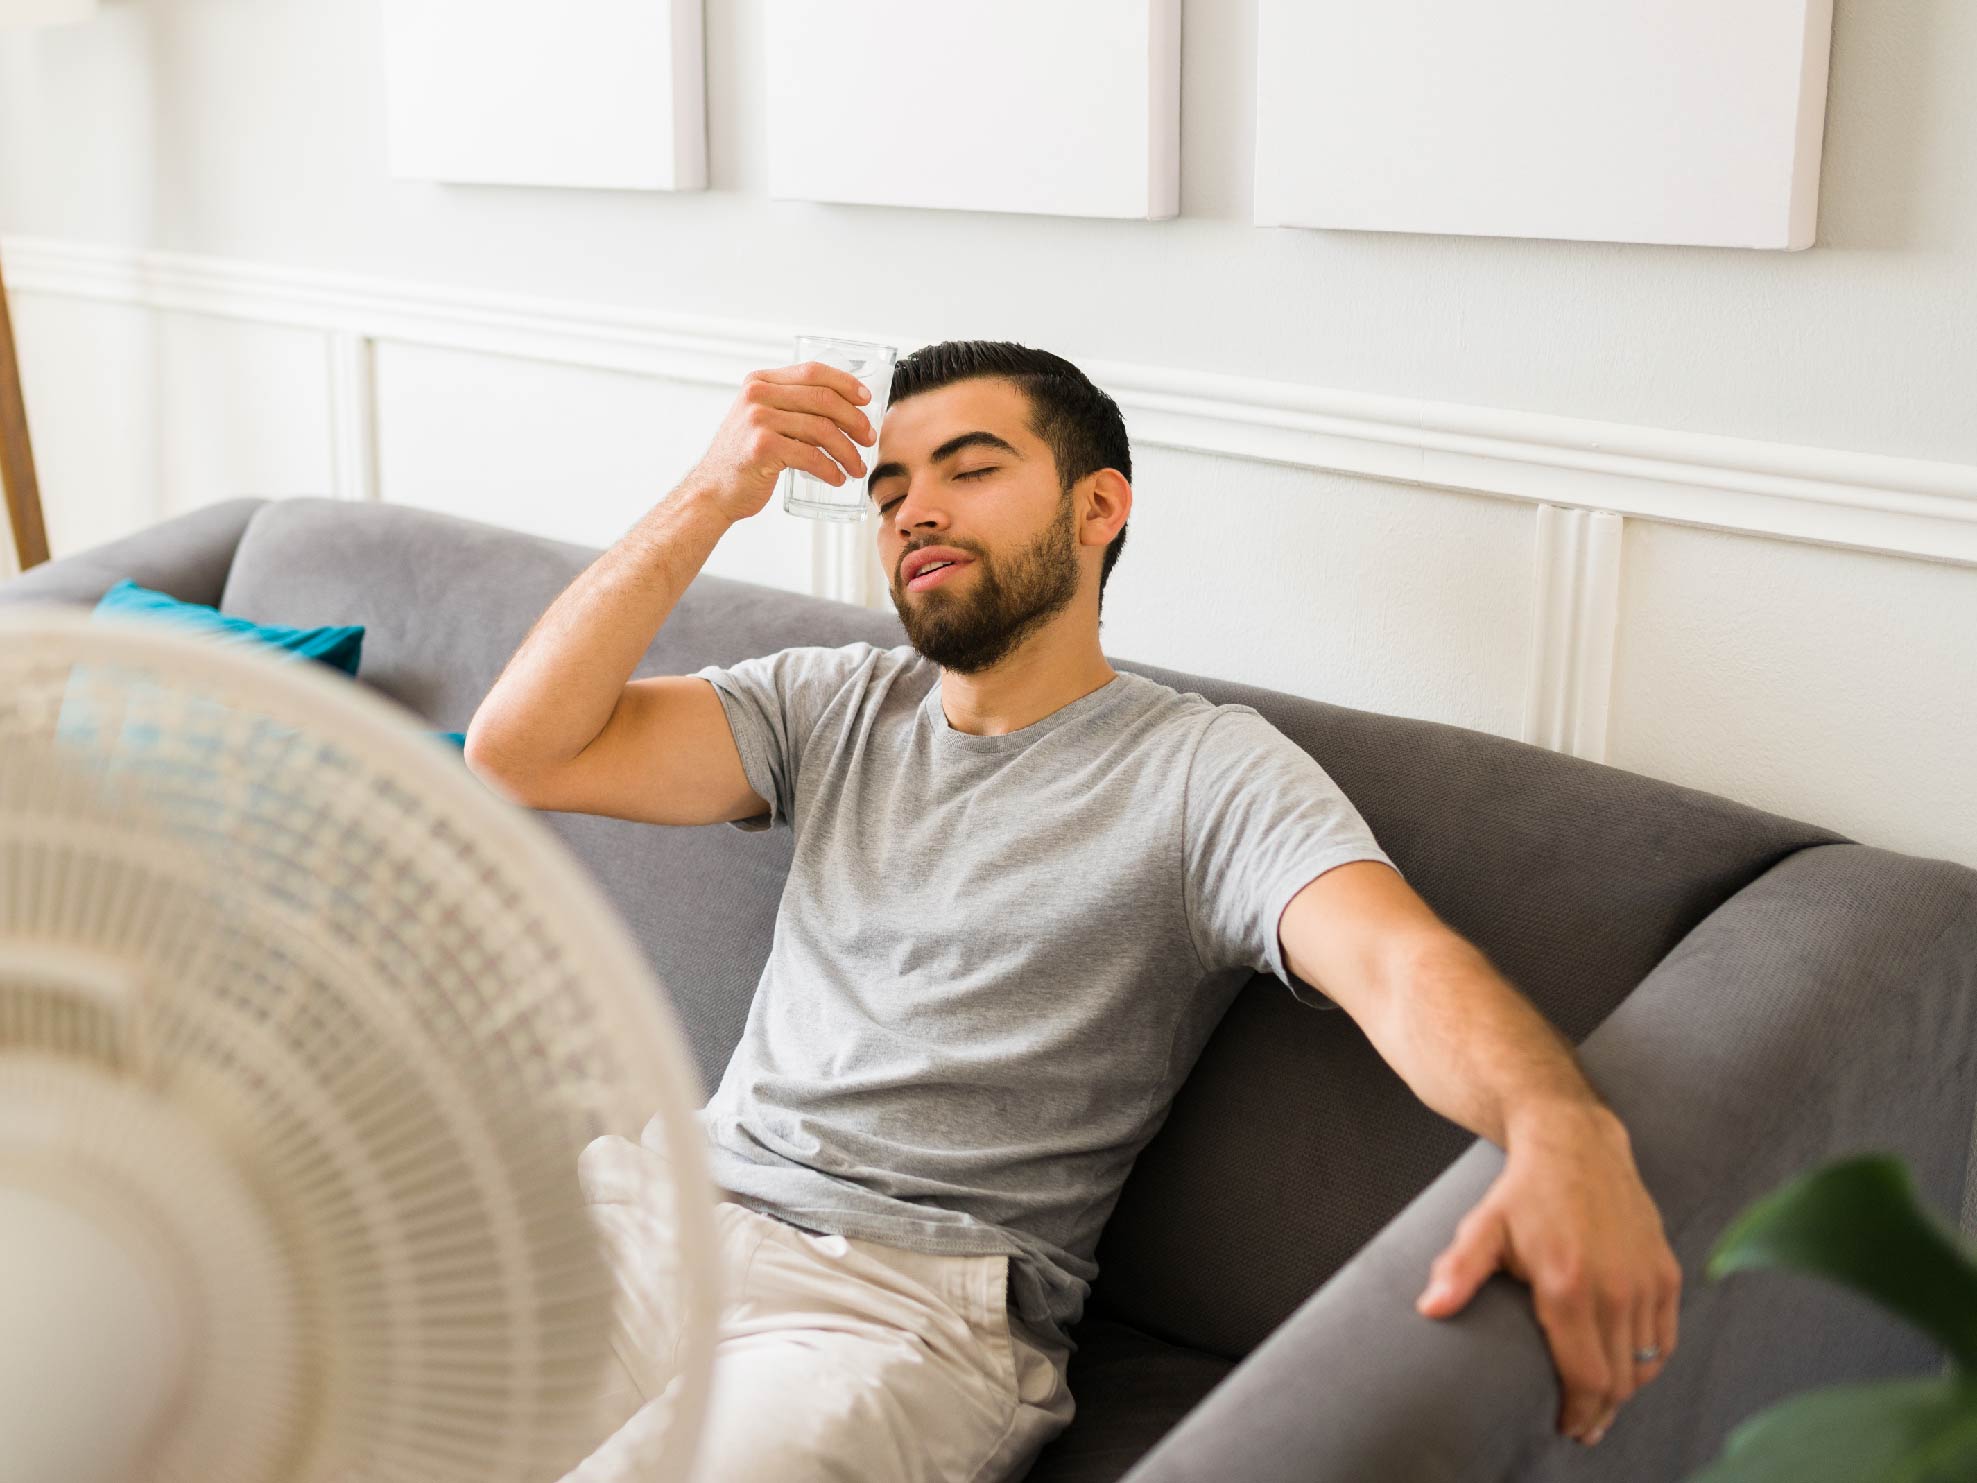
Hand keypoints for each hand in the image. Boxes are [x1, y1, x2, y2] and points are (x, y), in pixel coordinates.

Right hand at [680, 362, 876, 523]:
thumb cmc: (744, 459)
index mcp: (760, 382)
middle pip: (823, 399)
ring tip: (856, 467)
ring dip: (847, 451)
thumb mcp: (762, 420)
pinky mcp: (762, 446)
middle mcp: (757, 395)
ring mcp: (758, 419)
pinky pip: (811, 455)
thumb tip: (844, 410)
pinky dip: (830, 469)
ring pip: (822, 429)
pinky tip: (837, 478)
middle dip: (854, 420)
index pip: (813, 372)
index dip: (846, 384)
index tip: (866, 401)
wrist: (713, 490)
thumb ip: (791, 407)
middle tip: (869, 439)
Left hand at [1414, 1106, 1680, 1446]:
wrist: (1576, 1143)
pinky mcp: (1665, 1271)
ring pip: (1645, 1364)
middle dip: (1600, 1413)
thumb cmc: (1523, 1191)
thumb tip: (1430, 1309)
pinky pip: (1665, 1337)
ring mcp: (1646, 1281)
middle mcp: (1616, 1288)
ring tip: (1600, 1404)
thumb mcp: (1484, 1226)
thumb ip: (1459, 1269)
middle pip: (1619, 1381)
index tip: (1565, 1428)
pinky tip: (1627, 1369)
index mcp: (1569, 1285)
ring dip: (1625, 1391)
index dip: (1578, 1413)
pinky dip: (1648, 1361)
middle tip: (1580, 1427)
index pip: (1586, 1376)